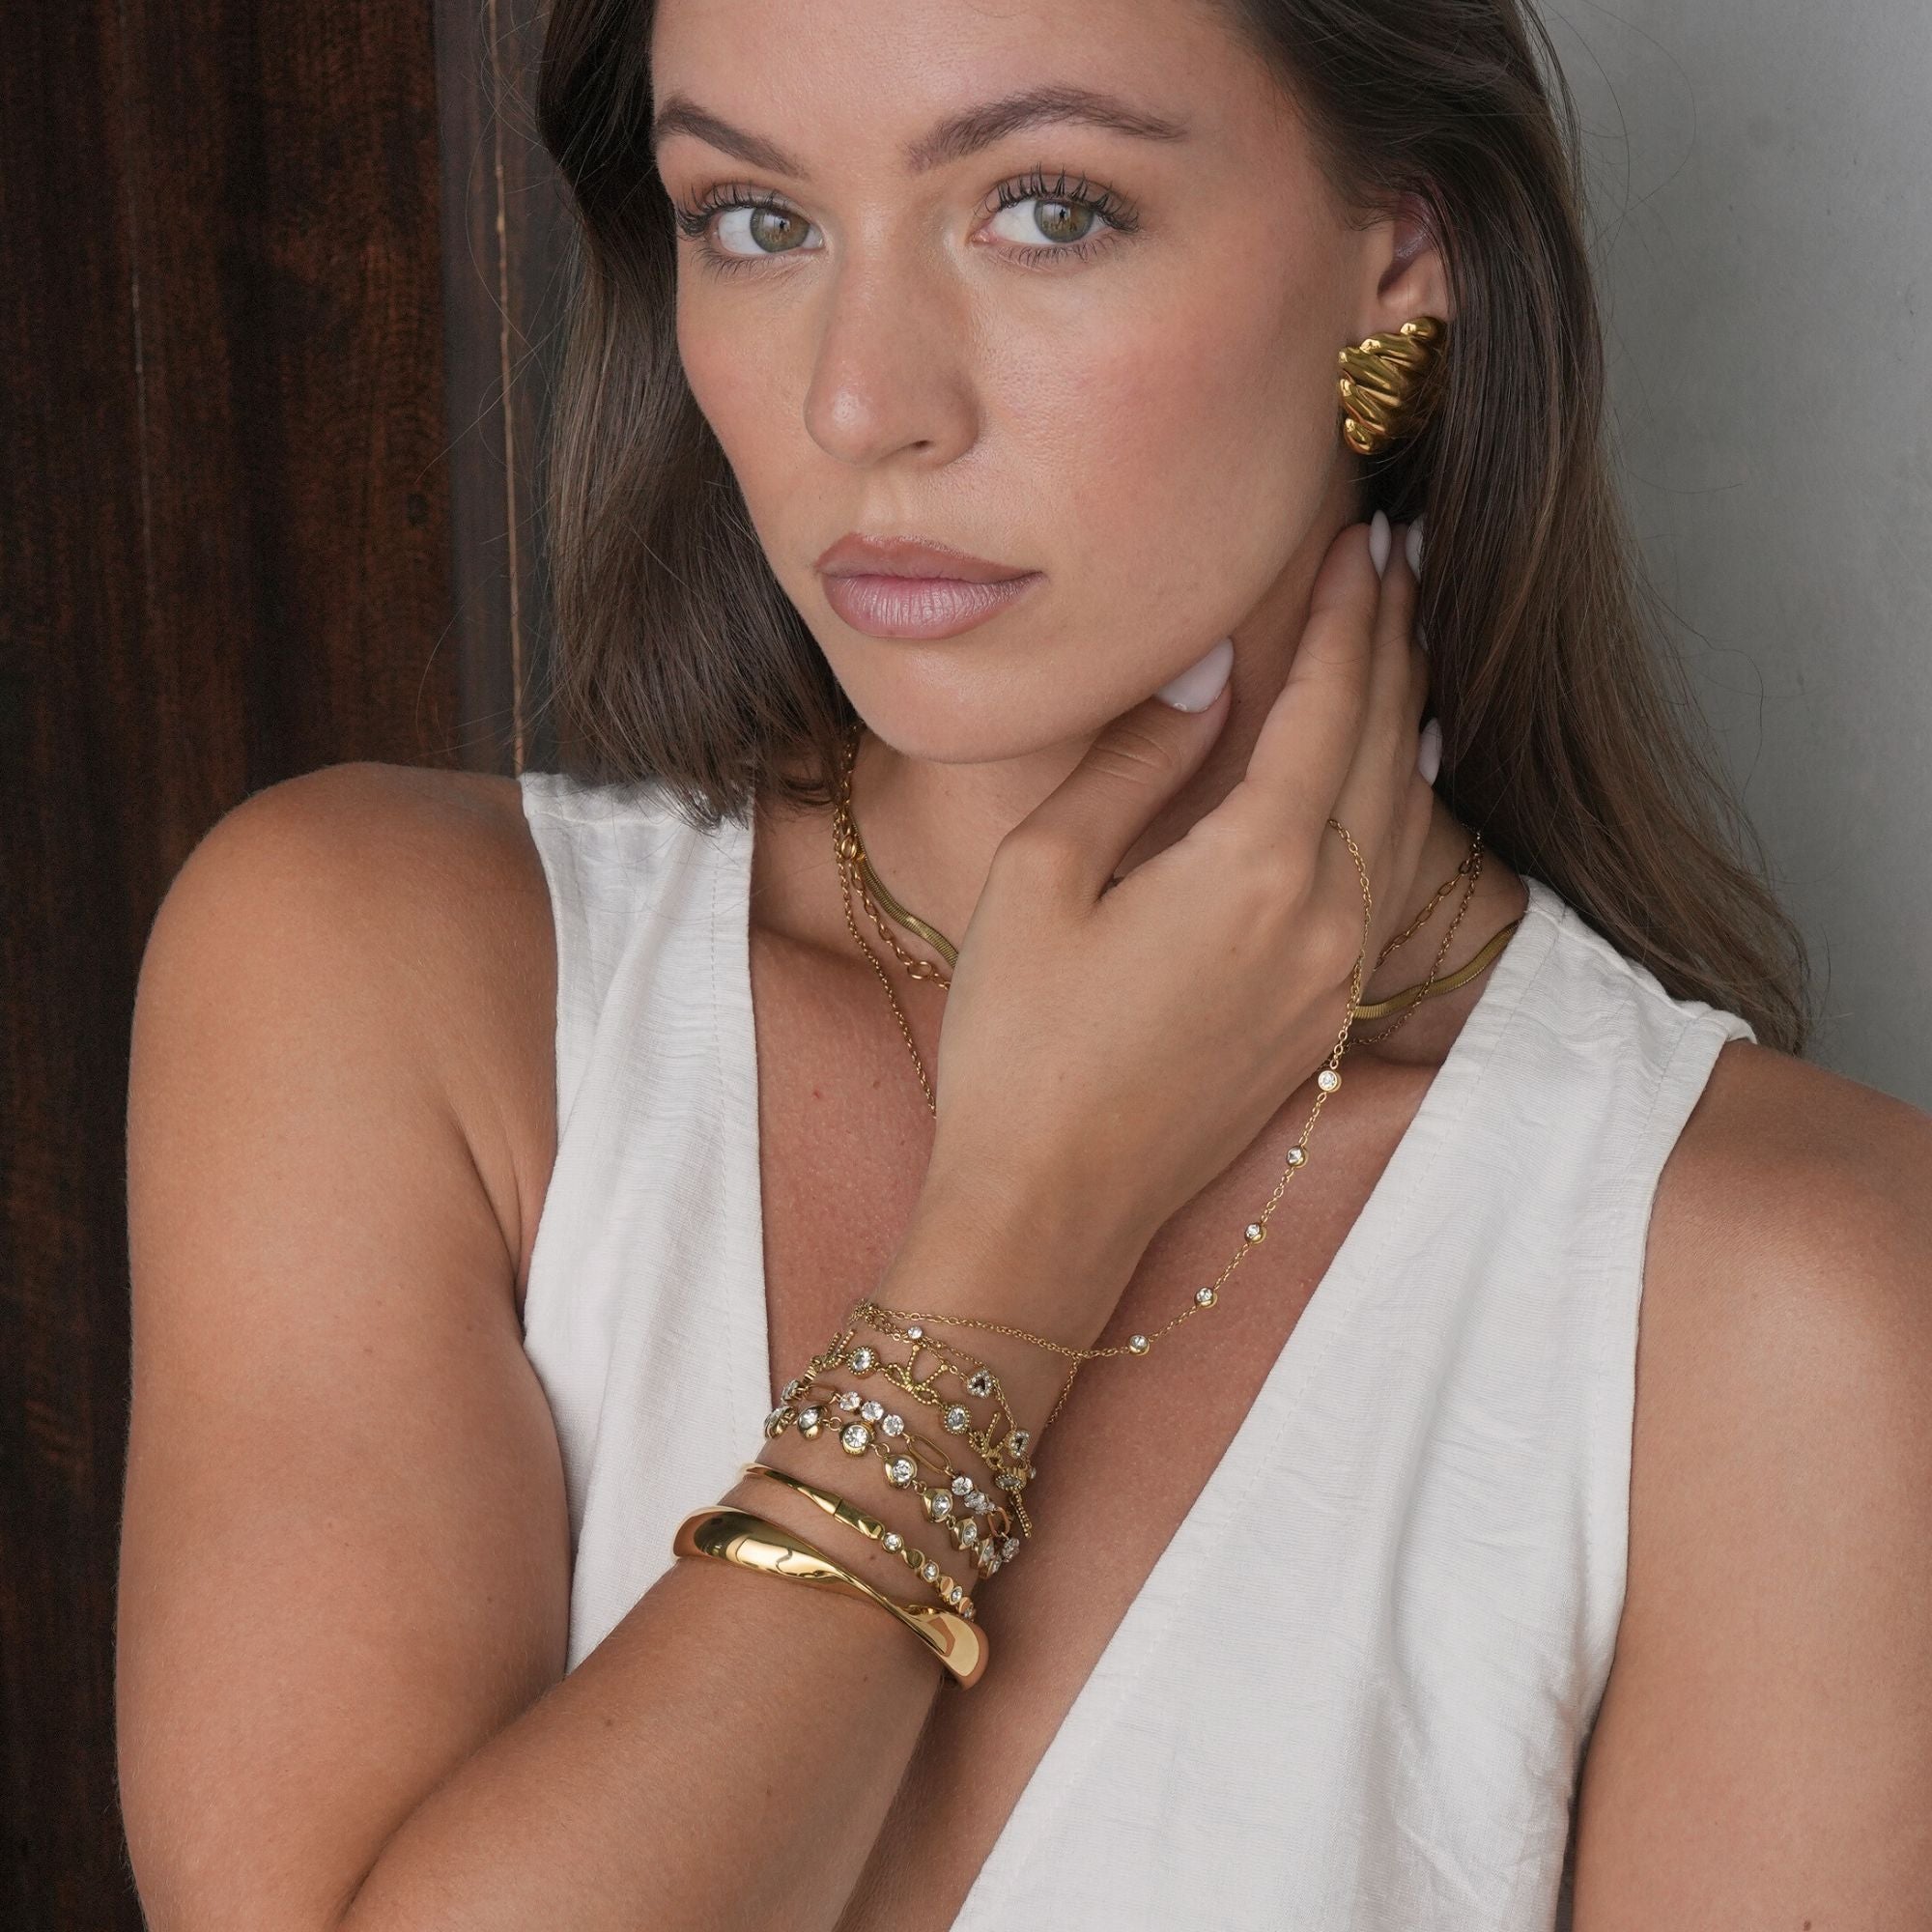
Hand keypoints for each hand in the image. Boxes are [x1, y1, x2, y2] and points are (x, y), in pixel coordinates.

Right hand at [927, 512, 1433, 1262]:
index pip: (1328, 706)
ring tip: (1408, 639)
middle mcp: (1324, 916)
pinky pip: (1391, 877)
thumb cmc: (1021, 1045)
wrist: (1051, 1205)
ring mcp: (1334, 973)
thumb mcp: (1040, 878)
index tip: (1361, 538)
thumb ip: (1132, 764)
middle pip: (1386, 746)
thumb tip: (1203, 678)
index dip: (1347, 615)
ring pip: (1403, 812)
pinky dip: (1405, 802)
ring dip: (1408, 714)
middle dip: (1395, 643)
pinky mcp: (1323, 1016)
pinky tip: (1406, 769)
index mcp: (1254, 870)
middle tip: (1402, 556)